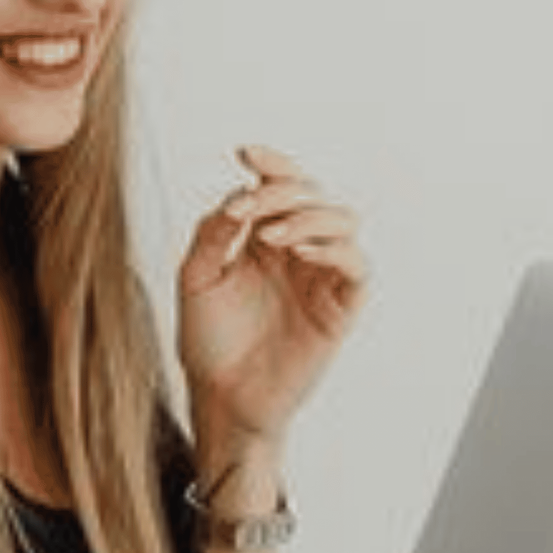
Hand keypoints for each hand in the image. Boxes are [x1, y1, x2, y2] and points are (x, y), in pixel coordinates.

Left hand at [175, 144, 367, 463]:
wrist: (221, 399)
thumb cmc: (209, 344)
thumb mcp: (196, 277)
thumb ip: (213, 232)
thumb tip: (239, 196)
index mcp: (264, 240)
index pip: (281, 185)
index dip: (270, 163)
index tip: (244, 153)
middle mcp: (297, 253)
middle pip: (313, 193)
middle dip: (282, 189)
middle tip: (249, 209)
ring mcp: (321, 279)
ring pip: (343, 219)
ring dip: (309, 215)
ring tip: (271, 236)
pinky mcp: (339, 309)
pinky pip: (356, 266)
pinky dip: (333, 249)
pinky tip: (299, 252)